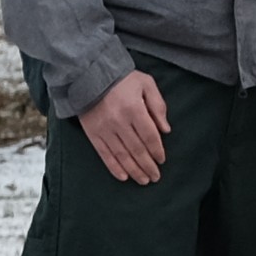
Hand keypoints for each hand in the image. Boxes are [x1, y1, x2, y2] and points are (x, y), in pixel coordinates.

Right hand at [76, 69, 169, 185]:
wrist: (89, 75)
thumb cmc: (122, 79)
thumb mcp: (146, 84)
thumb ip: (158, 106)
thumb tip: (166, 130)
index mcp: (134, 109)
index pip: (149, 136)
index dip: (157, 150)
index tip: (162, 160)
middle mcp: (119, 122)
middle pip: (137, 149)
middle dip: (148, 165)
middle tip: (155, 177)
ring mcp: (104, 129)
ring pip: (122, 155)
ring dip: (134, 170)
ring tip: (143, 180)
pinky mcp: (92, 134)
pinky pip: (104, 154)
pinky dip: (114, 167)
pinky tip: (123, 177)